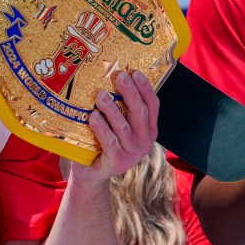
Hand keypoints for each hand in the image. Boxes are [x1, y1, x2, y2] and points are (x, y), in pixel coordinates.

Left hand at [71, 70, 157, 184]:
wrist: (91, 172)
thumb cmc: (102, 142)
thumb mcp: (115, 125)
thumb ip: (119, 108)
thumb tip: (109, 77)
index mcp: (148, 130)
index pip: (152, 106)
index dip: (145, 89)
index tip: (135, 72)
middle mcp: (145, 141)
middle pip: (140, 113)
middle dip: (130, 92)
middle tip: (119, 76)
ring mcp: (133, 153)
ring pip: (124, 127)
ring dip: (112, 109)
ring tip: (100, 95)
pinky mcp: (118, 161)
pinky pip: (110, 141)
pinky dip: (101, 128)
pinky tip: (93, 116)